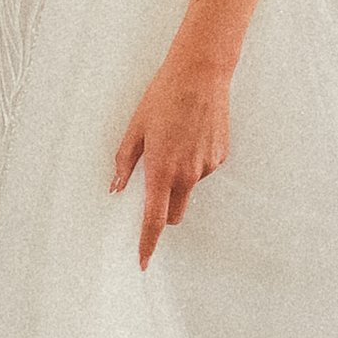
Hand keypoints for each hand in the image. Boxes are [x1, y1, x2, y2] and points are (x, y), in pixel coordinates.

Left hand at [110, 42, 233, 268]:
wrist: (201, 74)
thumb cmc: (163, 97)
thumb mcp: (135, 128)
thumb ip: (125, 163)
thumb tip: (117, 187)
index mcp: (162, 170)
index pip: (153, 220)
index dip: (147, 244)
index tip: (142, 262)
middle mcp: (187, 174)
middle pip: (175, 213)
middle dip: (164, 209)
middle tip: (155, 178)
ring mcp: (207, 166)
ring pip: (189, 187)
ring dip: (180, 176)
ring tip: (175, 138)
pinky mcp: (221, 156)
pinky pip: (203, 169)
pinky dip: (195, 160)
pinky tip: (191, 133)